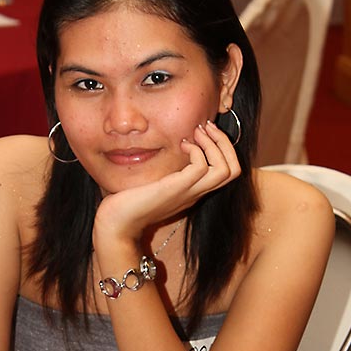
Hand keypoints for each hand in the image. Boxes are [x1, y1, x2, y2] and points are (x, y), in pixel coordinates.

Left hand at [94, 120, 241, 247]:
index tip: (204, 132)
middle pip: (234, 170)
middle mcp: (196, 193)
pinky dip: (196, 151)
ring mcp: (188, 192)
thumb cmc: (130, 203)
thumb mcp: (155, 182)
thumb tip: (168, 149)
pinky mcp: (176, 189)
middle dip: (224, 142)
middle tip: (206, 127)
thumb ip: (166, 170)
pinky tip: (181, 145)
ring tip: (196, 132)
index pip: (227, 171)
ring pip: (225, 169)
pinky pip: (201, 168)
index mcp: (193, 191)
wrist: (117, 224)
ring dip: (214, 144)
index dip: (223, 148)